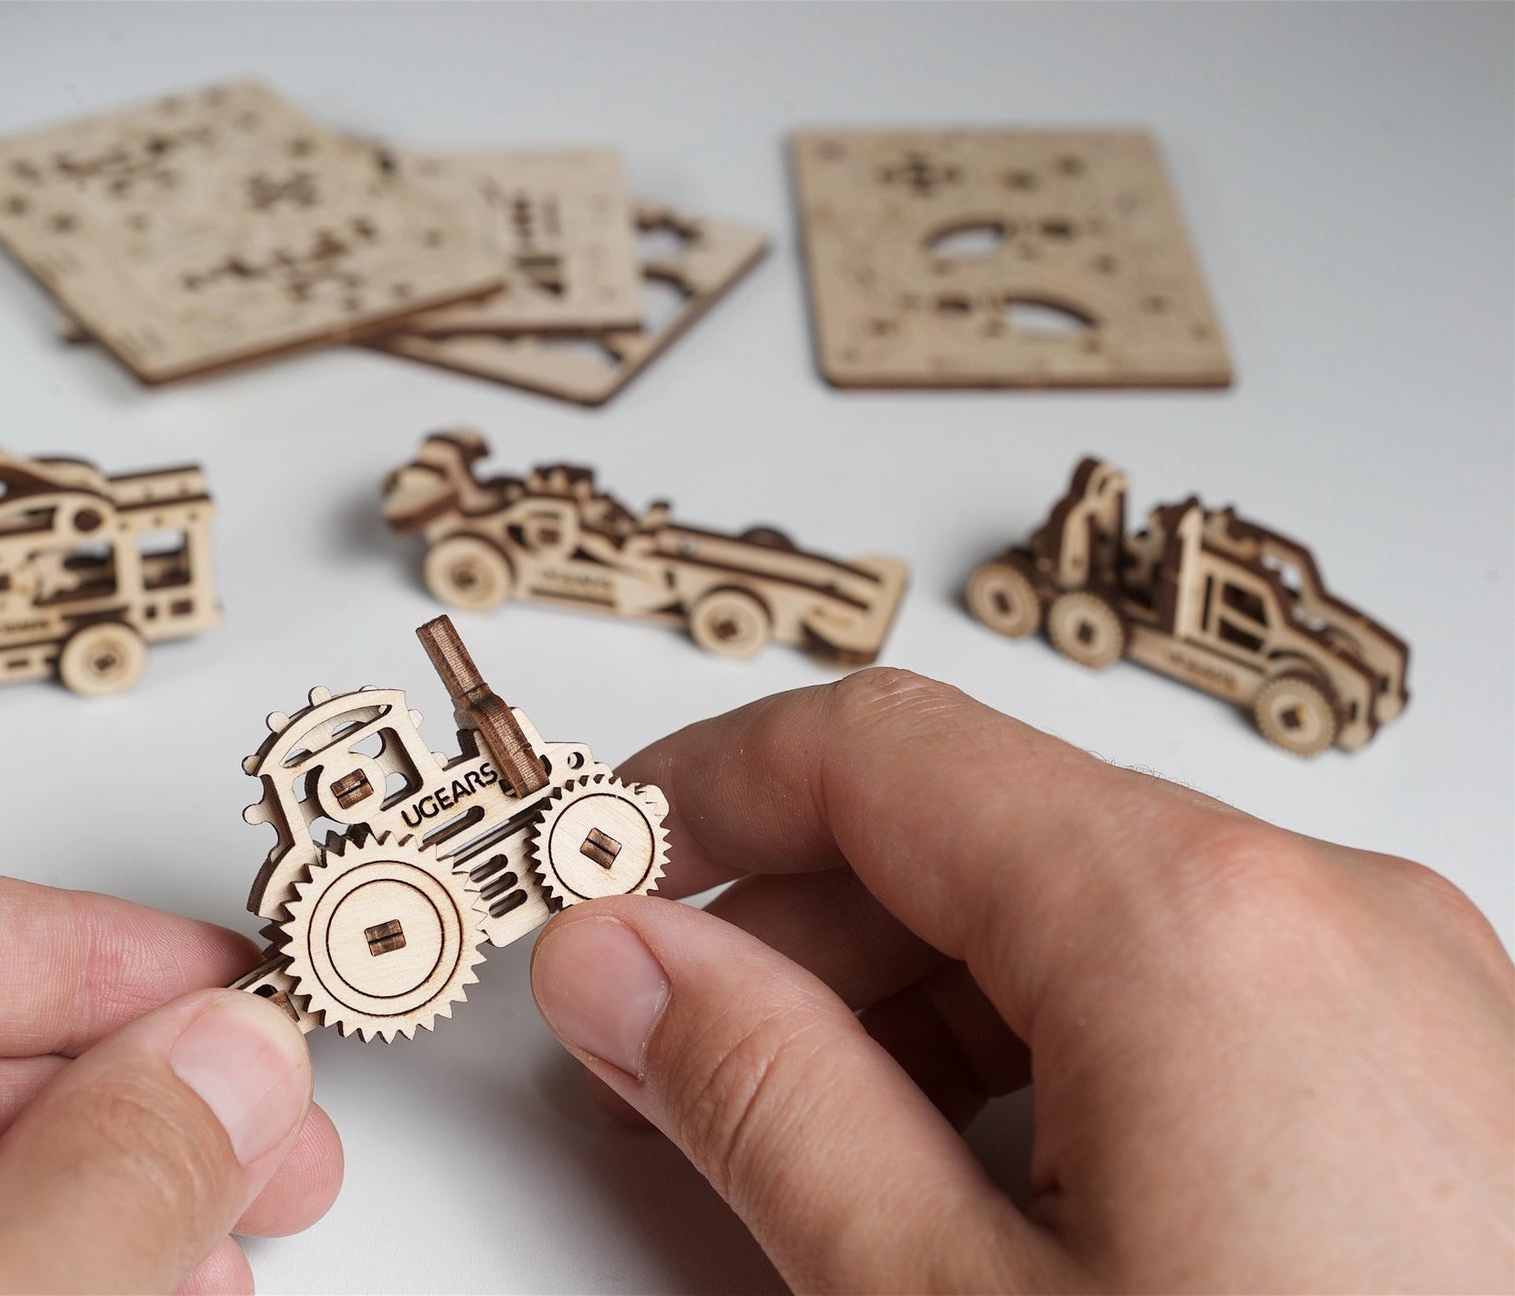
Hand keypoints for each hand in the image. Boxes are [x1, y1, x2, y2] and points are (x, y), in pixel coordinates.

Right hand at [529, 670, 1514, 1290]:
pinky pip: (1201, 1003)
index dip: (705, 791)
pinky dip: (1056, 1057)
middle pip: (982, 829)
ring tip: (825, 1149)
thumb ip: (761, 1102)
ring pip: (1091, 919)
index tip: (610, 862)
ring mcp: (1419, 1002)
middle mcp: (1333, 923)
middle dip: (798, 926)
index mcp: (1196, 928)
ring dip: (922, 1003)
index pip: (875, 751)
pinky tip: (996, 1196)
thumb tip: (630, 971)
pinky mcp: (1453, 1096)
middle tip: (675, 1045)